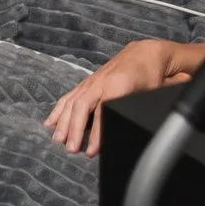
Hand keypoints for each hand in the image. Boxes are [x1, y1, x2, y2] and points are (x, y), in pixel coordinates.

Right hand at [44, 38, 204, 154]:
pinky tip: (50, 123)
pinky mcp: (88, 83)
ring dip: (63, 122)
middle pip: (82, 106)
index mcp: (119, 84)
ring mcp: (92, 81)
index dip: (96, 132)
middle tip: (71, 150)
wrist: (145, 53)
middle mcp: (102, 81)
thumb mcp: (154, 93)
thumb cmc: (151, 75)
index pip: (103, 111)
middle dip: (74, 129)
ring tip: (58, 141)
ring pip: (72, 101)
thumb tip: (152, 128)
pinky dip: (58, 110)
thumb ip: (149, 108)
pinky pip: (69, 96)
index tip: (91, 151)